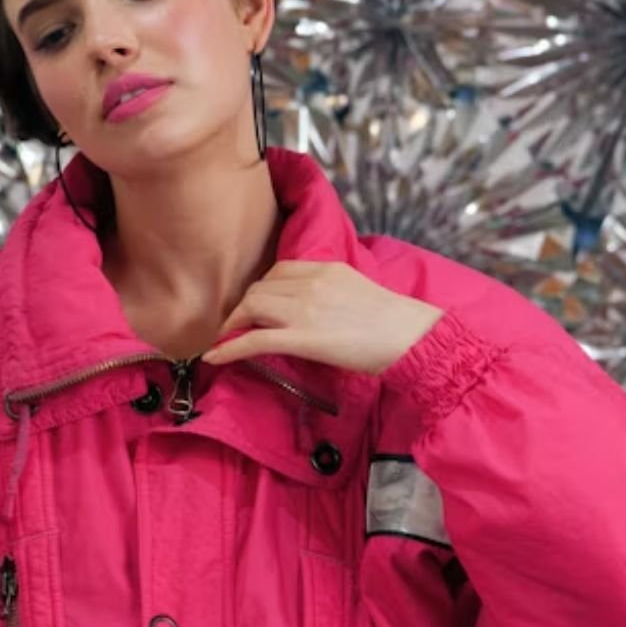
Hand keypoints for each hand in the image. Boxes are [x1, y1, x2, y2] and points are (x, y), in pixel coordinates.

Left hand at [202, 260, 443, 375]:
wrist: (410, 336)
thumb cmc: (395, 322)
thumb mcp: (360, 292)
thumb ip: (333, 293)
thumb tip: (318, 311)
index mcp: (325, 269)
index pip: (279, 271)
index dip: (261, 289)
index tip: (255, 305)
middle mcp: (310, 283)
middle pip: (259, 289)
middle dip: (243, 308)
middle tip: (234, 327)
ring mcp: (304, 310)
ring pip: (252, 308)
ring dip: (232, 325)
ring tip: (224, 341)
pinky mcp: (302, 338)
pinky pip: (254, 339)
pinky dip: (229, 348)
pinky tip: (214, 358)